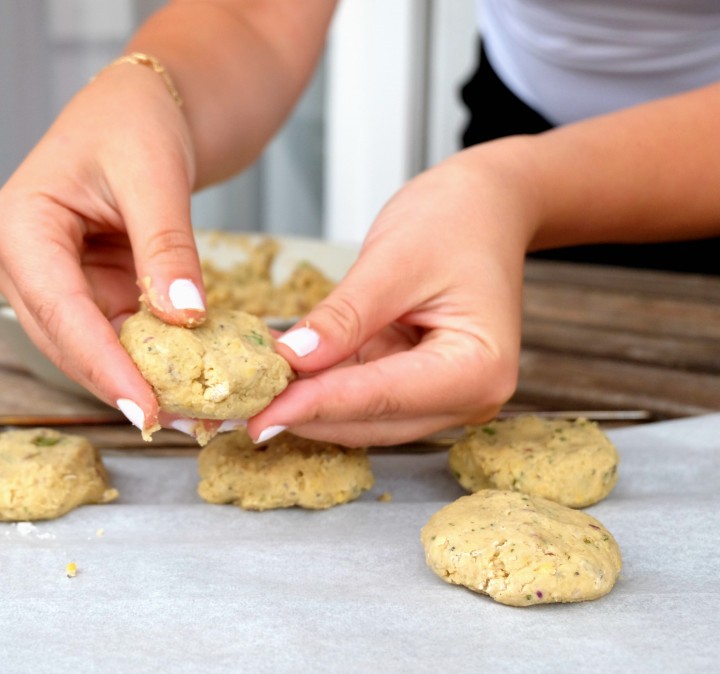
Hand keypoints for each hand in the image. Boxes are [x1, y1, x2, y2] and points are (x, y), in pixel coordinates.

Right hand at [0, 64, 206, 433]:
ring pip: (90, 348)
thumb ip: (167, 247)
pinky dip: (148, 358)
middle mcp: (19, 262)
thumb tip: (184, 317)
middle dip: (125, 383)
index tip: (146, 410)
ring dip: (139, 378)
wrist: (140, 108)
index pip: (61, 311)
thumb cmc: (135, 122)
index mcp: (18, 226)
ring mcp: (46, 282)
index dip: (105, 365)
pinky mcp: (79, 292)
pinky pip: (112, 335)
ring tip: (193, 411)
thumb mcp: (156, 176)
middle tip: (183, 422)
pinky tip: (186, 379)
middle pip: (68, 342)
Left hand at [249, 140, 539, 445]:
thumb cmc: (457, 219)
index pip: (379, 397)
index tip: (257, 414)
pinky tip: (276, 371)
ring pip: (359, 416)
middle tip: (234, 405)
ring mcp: (442, 396)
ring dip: (305, 403)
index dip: (313, 406)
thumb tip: (295, 360)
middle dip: (301, 412)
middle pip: (368, 419)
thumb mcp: (394, 260)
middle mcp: (467, 397)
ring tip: (246, 388)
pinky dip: (319, 384)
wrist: (488, 206)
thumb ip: (345, 316)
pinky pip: (359, 394)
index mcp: (476, 369)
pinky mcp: (417, 386)